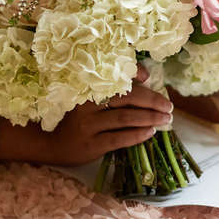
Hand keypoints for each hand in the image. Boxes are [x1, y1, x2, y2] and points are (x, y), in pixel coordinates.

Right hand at [38, 65, 173, 165]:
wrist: (50, 145)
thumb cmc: (76, 119)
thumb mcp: (89, 101)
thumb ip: (113, 89)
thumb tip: (145, 78)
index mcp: (87, 89)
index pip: (115, 78)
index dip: (134, 74)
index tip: (149, 77)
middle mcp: (87, 105)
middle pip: (126, 98)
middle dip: (151, 101)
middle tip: (168, 106)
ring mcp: (88, 125)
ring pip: (125, 118)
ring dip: (150, 118)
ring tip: (165, 119)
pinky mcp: (91, 144)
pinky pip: (120, 138)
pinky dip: (138, 134)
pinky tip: (150, 132)